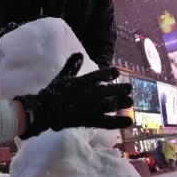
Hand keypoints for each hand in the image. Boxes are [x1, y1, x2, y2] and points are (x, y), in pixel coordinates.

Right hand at [15, 53, 132, 139]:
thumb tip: (79, 54)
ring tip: (129, 101)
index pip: (103, 74)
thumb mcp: (63, 75)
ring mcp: (94, 107)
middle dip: (122, 89)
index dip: (111, 73)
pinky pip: (109, 122)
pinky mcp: (92, 120)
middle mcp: (93, 93)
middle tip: (128, 88)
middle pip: (113, 90)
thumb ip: (72, 65)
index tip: (116, 73)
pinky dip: (120, 122)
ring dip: (123, 102)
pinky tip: (129, 120)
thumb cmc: (53, 92)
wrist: (46, 109)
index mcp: (86, 81)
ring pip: (114, 104)